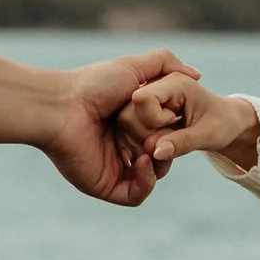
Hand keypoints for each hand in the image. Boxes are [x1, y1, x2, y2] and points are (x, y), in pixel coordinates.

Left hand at [39, 49, 188, 205]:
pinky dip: (146, 183)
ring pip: (151, 178)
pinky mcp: (105, 186)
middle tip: (162, 136)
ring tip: (152, 148)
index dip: (173, 130)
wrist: (62, 108)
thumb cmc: (94, 85)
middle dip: (168, 149)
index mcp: (128, 124)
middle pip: (160, 157)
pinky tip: (144, 163)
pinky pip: (136, 196)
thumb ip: (166, 64)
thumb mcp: (134, 66)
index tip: (176, 119)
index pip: (162, 135)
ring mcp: (113, 168)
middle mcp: (121, 147)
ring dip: (159, 165)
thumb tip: (197, 76)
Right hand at [127, 73, 259, 170]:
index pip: (142, 99)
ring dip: (143, 139)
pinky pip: (129, 128)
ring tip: (168, 138)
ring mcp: (148, 96)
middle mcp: (157, 85)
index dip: (153, 120)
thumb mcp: (209, 135)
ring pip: (125, 123)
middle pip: (128, 113)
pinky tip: (160, 142)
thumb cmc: (223, 124)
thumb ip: (182, 143)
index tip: (174, 123)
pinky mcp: (144, 109)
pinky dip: (142, 140)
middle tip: (172, 134)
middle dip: (147, 133)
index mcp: (175, 82)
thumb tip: (155, 152)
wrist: (227, 122)